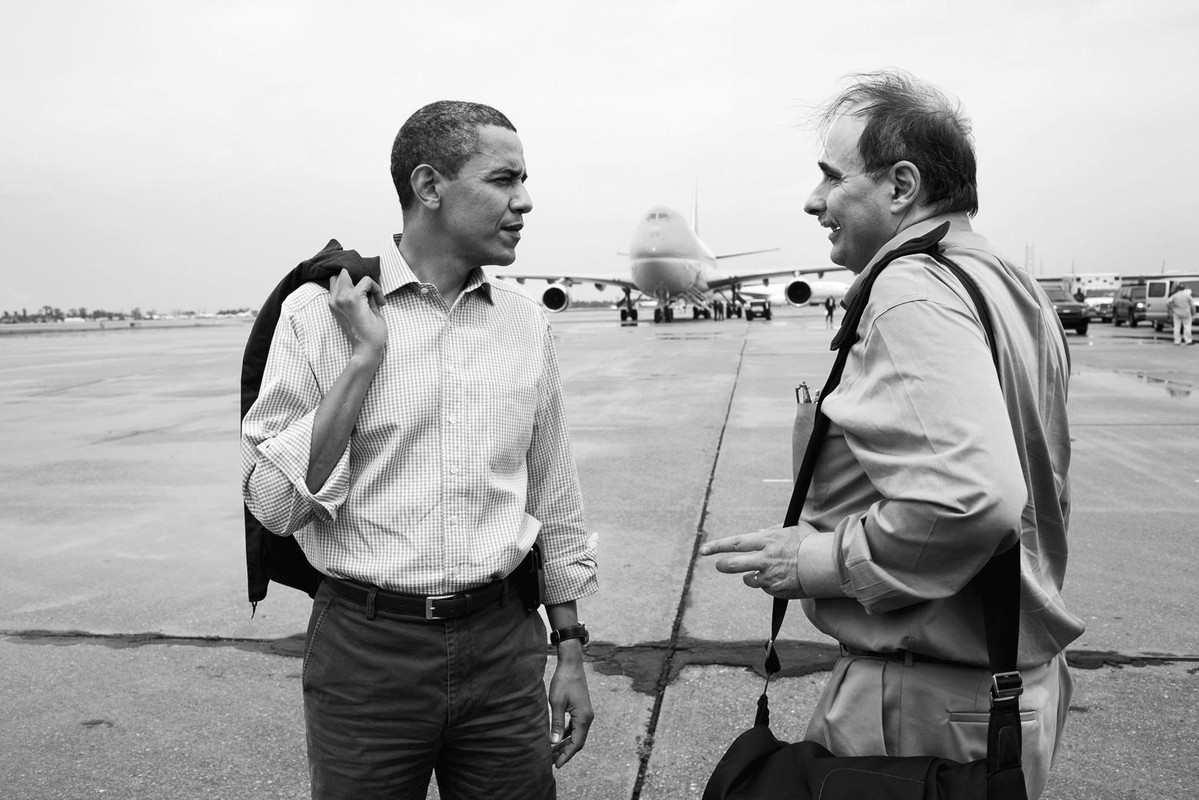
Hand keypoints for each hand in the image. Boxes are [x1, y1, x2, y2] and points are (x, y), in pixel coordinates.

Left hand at [328, 268, 386, 354]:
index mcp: (353, 298)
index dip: (375, 288)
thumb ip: (371, 296)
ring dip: (347, 282)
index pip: (365, 280)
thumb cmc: (374, 333)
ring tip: (358, 291)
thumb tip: (368, 288)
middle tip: (366, 288)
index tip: (380, 300)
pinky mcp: (332, 308)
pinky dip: (341, 289)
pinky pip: (333, 291)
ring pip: (335, 280)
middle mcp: (340, 298)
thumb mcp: (377, 311)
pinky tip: (351, 296)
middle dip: (357, 278)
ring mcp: (334, 303)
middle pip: (345, 274)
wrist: (364, 348)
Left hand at [547, 644, 592, 768]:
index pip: (576, 744)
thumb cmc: (563, 681)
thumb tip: (554, 742)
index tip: (556, 765)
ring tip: (551, 751)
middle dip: (565, 752)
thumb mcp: (557, 702)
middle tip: (551, 761)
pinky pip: (575, 727)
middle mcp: (587, 717)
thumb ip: (556, 723)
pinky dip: (567, 734)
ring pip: (576, 735)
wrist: (571, 664)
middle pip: (577, 741)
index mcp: (583, 718)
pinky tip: (557, 737)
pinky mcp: (581, 709)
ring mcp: (586, 713)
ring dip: (565, 744)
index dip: (566, 756)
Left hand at [699, 523, 817, 598]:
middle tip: (719, 565)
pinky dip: (770, 584)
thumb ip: (772, 531)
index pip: (735, 543)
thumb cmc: (812, 544)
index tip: (703, 550)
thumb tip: (758, 533)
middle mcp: (765, 559)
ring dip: (753, 576)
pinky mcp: (776, 590)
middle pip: (734, 564)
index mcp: (767, 541)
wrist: (828, 565)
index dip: (717, 546)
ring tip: (767, 571)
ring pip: (750, 579)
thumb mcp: (793, 529)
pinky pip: (766, 588)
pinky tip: (784, 579)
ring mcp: (770, 576)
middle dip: (723, 565)